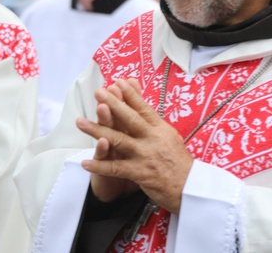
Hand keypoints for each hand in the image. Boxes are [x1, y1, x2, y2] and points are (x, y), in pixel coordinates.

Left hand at [77, 79, 192, 213]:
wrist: (191, 189)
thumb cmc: (177, 160)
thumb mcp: (169, 136)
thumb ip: (152, 120)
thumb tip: (142, 102)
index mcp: (160, 129)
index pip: (144, 108)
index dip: (131, 95)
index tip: (118, 81)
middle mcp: (153, 139)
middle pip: (130, 119)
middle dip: (113, 104)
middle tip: (98, 92)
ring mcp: (145, 156)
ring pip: (118, 140)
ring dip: (96, 130)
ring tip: (80, 122)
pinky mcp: (140, 174)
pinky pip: (116, 169)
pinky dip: (99, 166)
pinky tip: (84, 162)